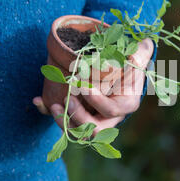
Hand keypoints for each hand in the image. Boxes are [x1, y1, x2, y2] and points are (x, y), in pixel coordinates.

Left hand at [33, 38, 153, 135]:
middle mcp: (109, 118)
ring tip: (52, 104)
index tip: (82, 86)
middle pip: (94, 129)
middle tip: (67, 99)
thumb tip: (141, 48)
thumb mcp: (138, 57)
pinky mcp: (78, 115)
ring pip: (78, 132)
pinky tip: (38, 101)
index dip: (97, 102)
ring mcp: (93, 119)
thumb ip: (141, 53)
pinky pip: (62, 120)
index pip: (112, 111)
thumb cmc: (129, 64)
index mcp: (125, 105)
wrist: (117, 71)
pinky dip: (48, 112)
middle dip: (78, 117)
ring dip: (63, 121)